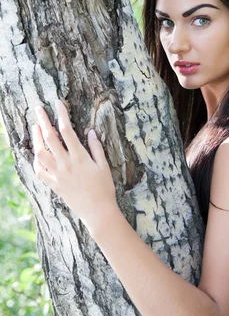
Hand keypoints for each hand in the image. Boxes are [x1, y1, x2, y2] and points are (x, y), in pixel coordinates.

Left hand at [32, 99, 119, 232]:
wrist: (98, 212)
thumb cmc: (105, 188)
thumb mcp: (104, 166)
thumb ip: (96, 148)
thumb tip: (90, 131)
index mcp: (79, 157)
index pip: (67, 130)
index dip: (61, 114)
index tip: (58, 103)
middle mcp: (65, 164)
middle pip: (50, 137)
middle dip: (43, 120)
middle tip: (38, 109)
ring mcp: (58, 175)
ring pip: (40, 153)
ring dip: (36, 138)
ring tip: (36, 128)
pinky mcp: (54, 185)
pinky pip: (40, 172)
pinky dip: (36, 161)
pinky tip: (37, 153)